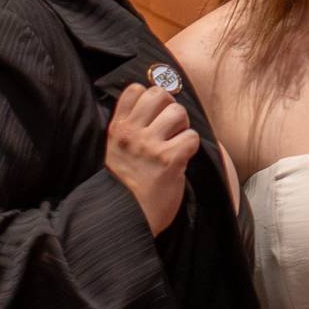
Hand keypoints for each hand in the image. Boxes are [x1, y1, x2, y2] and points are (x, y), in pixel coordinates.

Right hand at [104, 81, 198, 235]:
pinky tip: (182, 159)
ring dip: (183, 126)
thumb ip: (132, 128)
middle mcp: (131, 133)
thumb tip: (159, 105)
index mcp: (117, 129)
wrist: (124, 219)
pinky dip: (191, 147)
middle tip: (170, 127)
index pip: (134, 89)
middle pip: (159, 94)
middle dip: (170, 107)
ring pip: (178, 112)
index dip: (149, 98)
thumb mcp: (117, 151)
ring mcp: (149, 146)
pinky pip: (191, 137)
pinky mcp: (168, 160)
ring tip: (176, 143)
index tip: (153, 115)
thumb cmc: (125, 186)